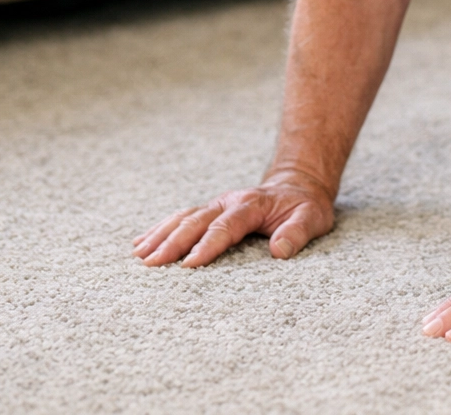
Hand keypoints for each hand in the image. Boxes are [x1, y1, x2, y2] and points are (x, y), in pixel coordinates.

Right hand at [132, 174, 334, 267]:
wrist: (298, 185)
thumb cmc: (305, 207)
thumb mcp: (312, 218)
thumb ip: (297, 233)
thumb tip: (280, 250)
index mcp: (252, 205)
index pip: (226, 227)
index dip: (207, 245)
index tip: (188, 265)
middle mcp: (229, 202)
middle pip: (196, 222)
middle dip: (173, 243)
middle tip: (151, 264)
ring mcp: (217, 204)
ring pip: (183, 218)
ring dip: (160, 236)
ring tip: (138, 256)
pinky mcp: (210, 210)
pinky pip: (181, 218)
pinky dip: (160, 229)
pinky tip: (140, 243)